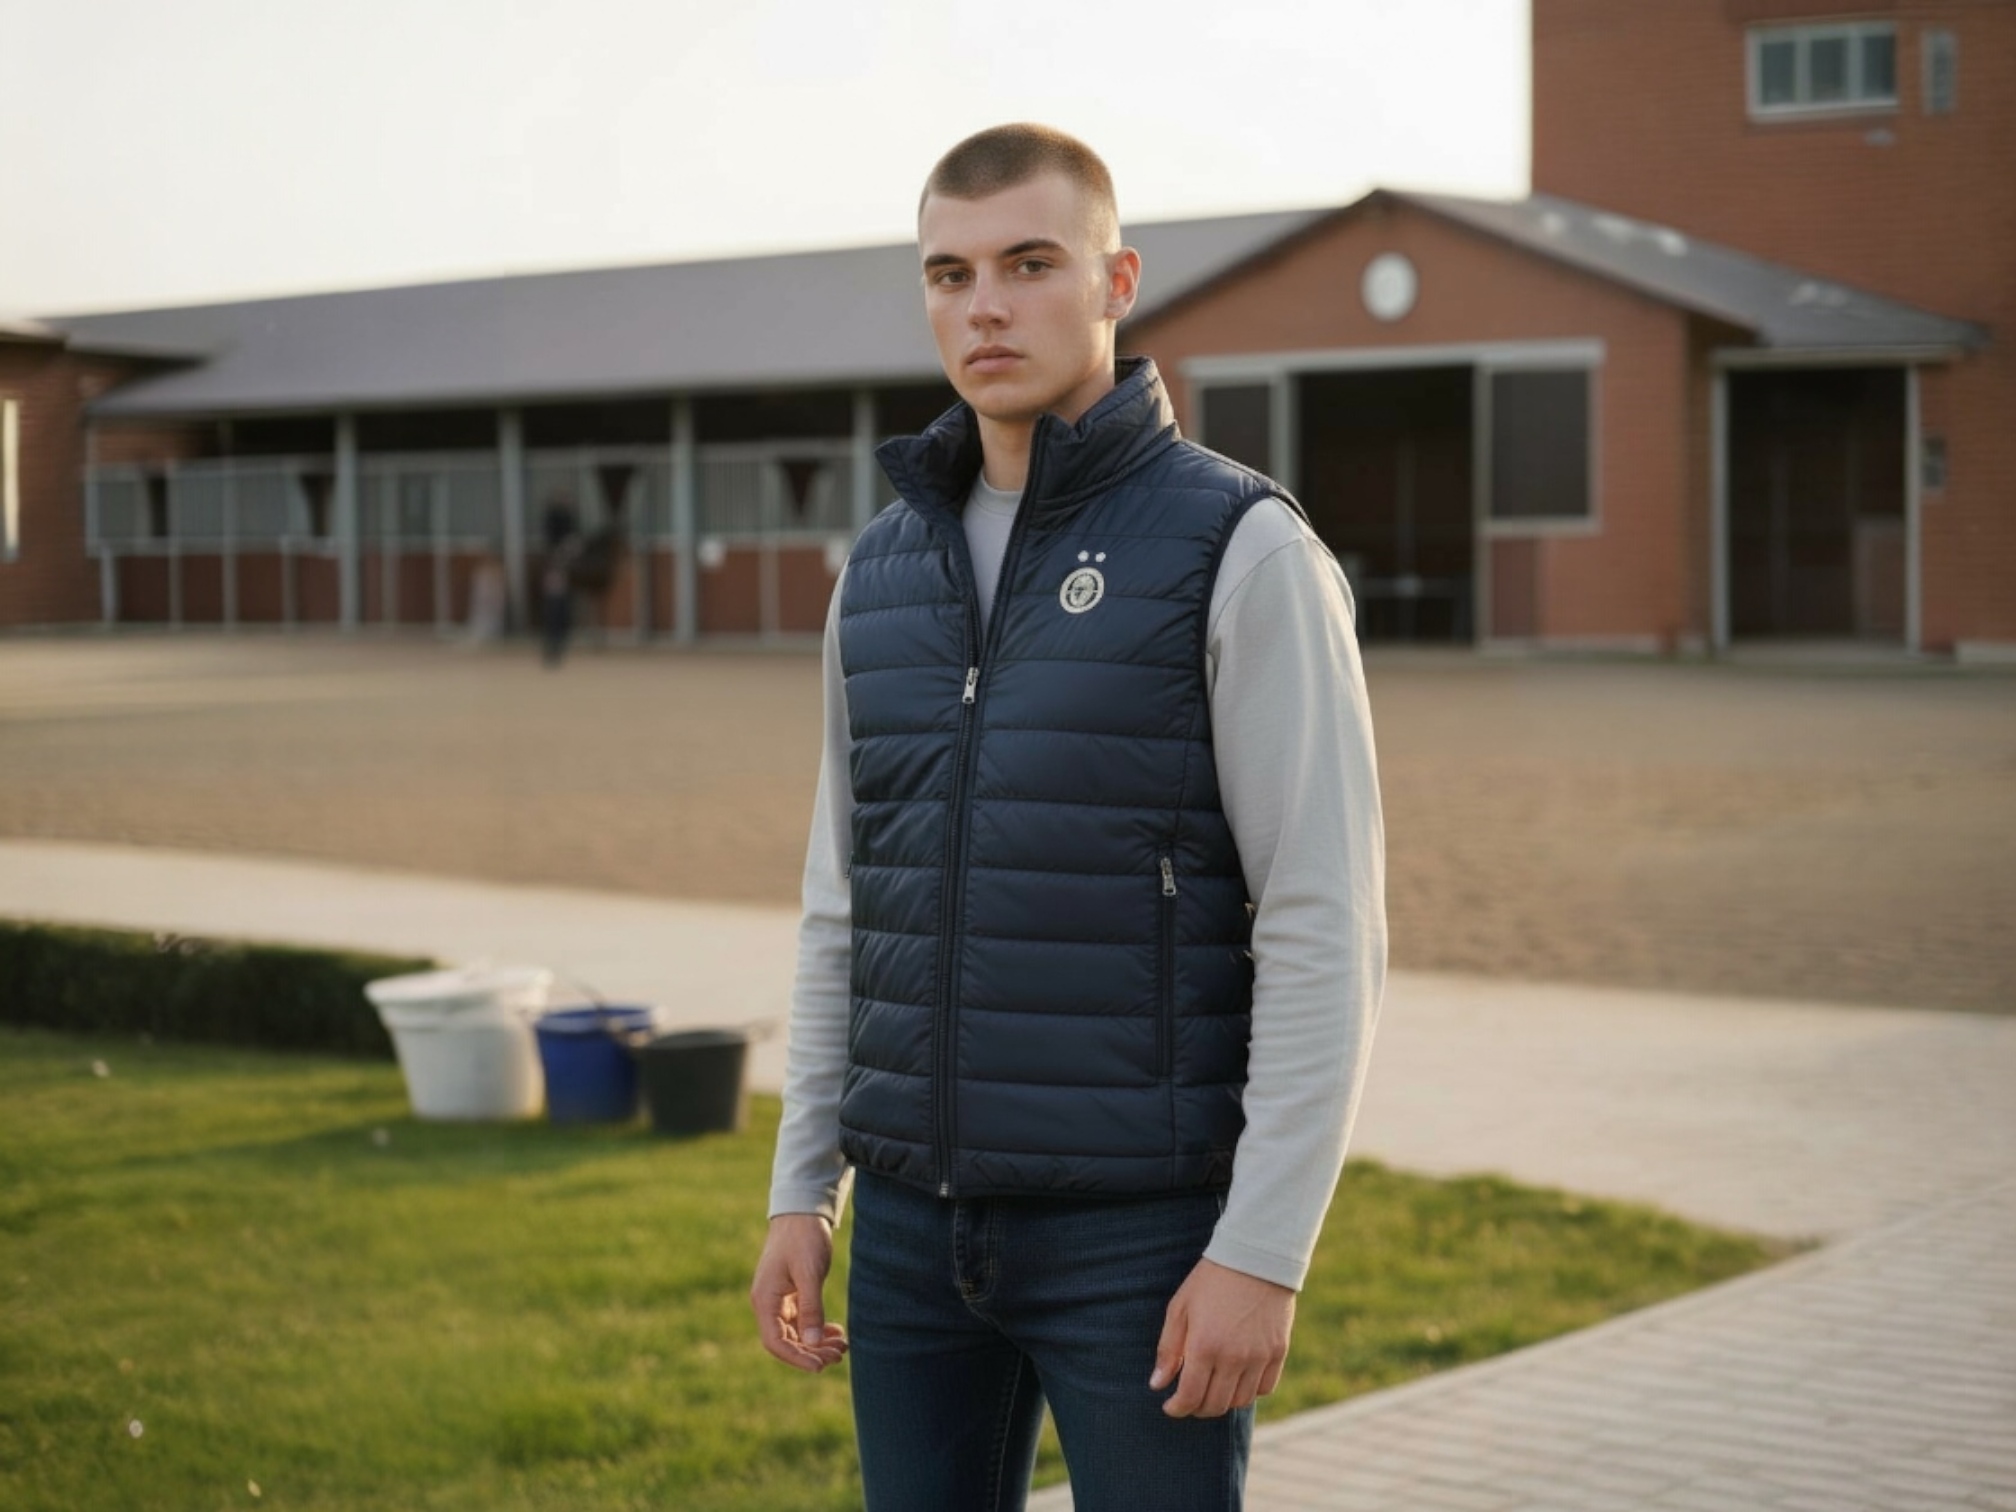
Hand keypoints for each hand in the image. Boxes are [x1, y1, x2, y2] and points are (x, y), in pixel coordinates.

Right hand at [750, 1213, 849, 1372]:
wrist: (803, 1212)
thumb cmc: (803, 1238)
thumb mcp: (809, 1273)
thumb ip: (810, 1308)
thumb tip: (811, 1344)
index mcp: (764, 1300)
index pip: (775, 1342)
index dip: (796, 1358)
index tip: (820, 1366)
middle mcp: (768, 1304)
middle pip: (786, 1342)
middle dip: (811, 1353)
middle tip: (838, 1356)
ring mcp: (779, 1301)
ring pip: (796, 1334)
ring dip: (817, 1344)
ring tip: (841, 1347)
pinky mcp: (792, 1295)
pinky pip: (802, 1322)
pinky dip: (818, 1330)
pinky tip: (836, 1332)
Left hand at [1151, 1258, 1295, 1417]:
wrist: (1255, 1258)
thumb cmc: (1210, 1280)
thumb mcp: (1180, 1308)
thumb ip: (1168, 1349)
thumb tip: (1158, 1385)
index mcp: (1204, 1347)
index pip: (1190, 1397)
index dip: (1177, 1408)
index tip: (1170, 1406)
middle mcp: (1233, 1358)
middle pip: (1215, 1405)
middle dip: (1197, 1408)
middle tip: (1189, 1400)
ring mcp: (1259, 1357)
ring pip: (1240, 1401)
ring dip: (1223, 1401)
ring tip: (1212, 1388)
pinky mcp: (1278, 1352)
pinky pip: (1264, 1388)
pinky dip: (1249, 1391)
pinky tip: (1237, 1379)